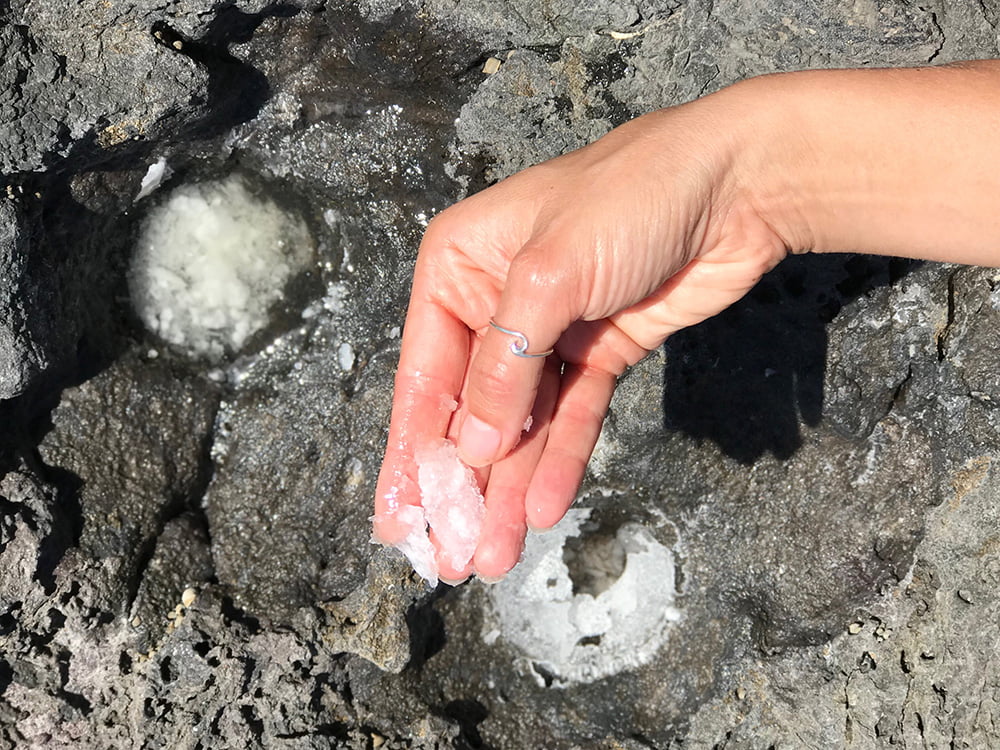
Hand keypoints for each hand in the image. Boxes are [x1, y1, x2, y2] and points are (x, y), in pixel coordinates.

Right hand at [373, 91, 787, 581]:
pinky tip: (542, 508)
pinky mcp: (600, 351)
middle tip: (450, 558)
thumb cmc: (628, 200)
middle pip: (469, 410)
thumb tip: (466, 448)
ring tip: (494, 555)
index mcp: (459, 267)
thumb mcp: (549, 277)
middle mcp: (495, 301)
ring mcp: (551, 331)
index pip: (424, 375)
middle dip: (461, 485)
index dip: (410, 453)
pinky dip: (560, 460)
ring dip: (507, 488)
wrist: (735, 185)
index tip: (397, 521)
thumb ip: (503, 366)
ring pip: (521, 425)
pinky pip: (572, 417)